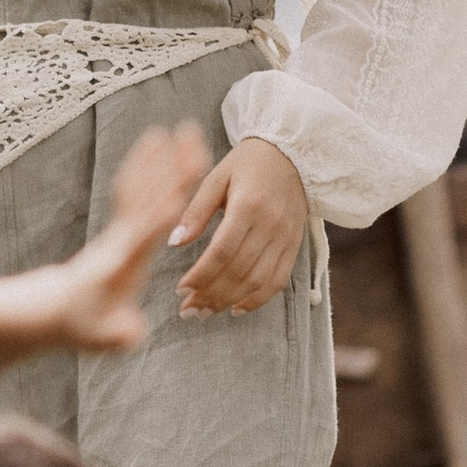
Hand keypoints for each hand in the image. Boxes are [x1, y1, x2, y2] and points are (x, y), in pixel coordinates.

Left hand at [51, 124, 208, 352]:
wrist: (52, 310)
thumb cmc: (80, 326)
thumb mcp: (99, 337)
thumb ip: (117, 335)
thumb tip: (131, 335)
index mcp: (123, 262)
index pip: (145, 233)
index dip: (161, 215)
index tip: (180, 192)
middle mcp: (122, 238)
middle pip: (149, 198)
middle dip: (170, 170)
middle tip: (190, 139)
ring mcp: (120, 230)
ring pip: (142, 187)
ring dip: (159, 160)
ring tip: (177, 130)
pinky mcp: (121, 227)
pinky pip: (134, 190)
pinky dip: (144, 165)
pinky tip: (155, 145)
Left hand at [172, 139, 309, 316]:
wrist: (293, 154)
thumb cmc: (246, 164)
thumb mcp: (215, 178)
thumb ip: (195, 211)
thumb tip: (173, 242)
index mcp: (248, 205)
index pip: (223, 250)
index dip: (201, 274)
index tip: (181, 289)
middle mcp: (270, 225)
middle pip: (239, 271)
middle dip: (211, 294)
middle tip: (188, 309)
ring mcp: (285, 238)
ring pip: (258, 281)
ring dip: (229, 301)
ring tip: (205, 312)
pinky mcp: (294, 246)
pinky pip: (278, 281)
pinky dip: (257, 300)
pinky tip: (235, 308)